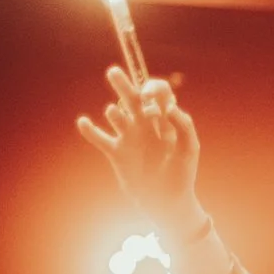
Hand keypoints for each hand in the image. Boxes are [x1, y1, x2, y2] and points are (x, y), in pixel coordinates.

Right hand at [76, 66, 204, 233]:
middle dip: (123, 84)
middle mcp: (145, 125)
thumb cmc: (182, 174)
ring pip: (116, 116)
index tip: (152, 98)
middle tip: (113, 72)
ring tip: (115, 113)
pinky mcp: (117, 153)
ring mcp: (129, 137)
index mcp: (165, 121)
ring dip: (114, 113)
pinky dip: (90, 130)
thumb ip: (184, 126)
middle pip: (132, 98)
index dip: (154, 90)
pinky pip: (100, 138)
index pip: (158, 95)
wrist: (166, 201)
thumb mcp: (189, 149)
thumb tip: (171, 107)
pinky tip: (84, 122)